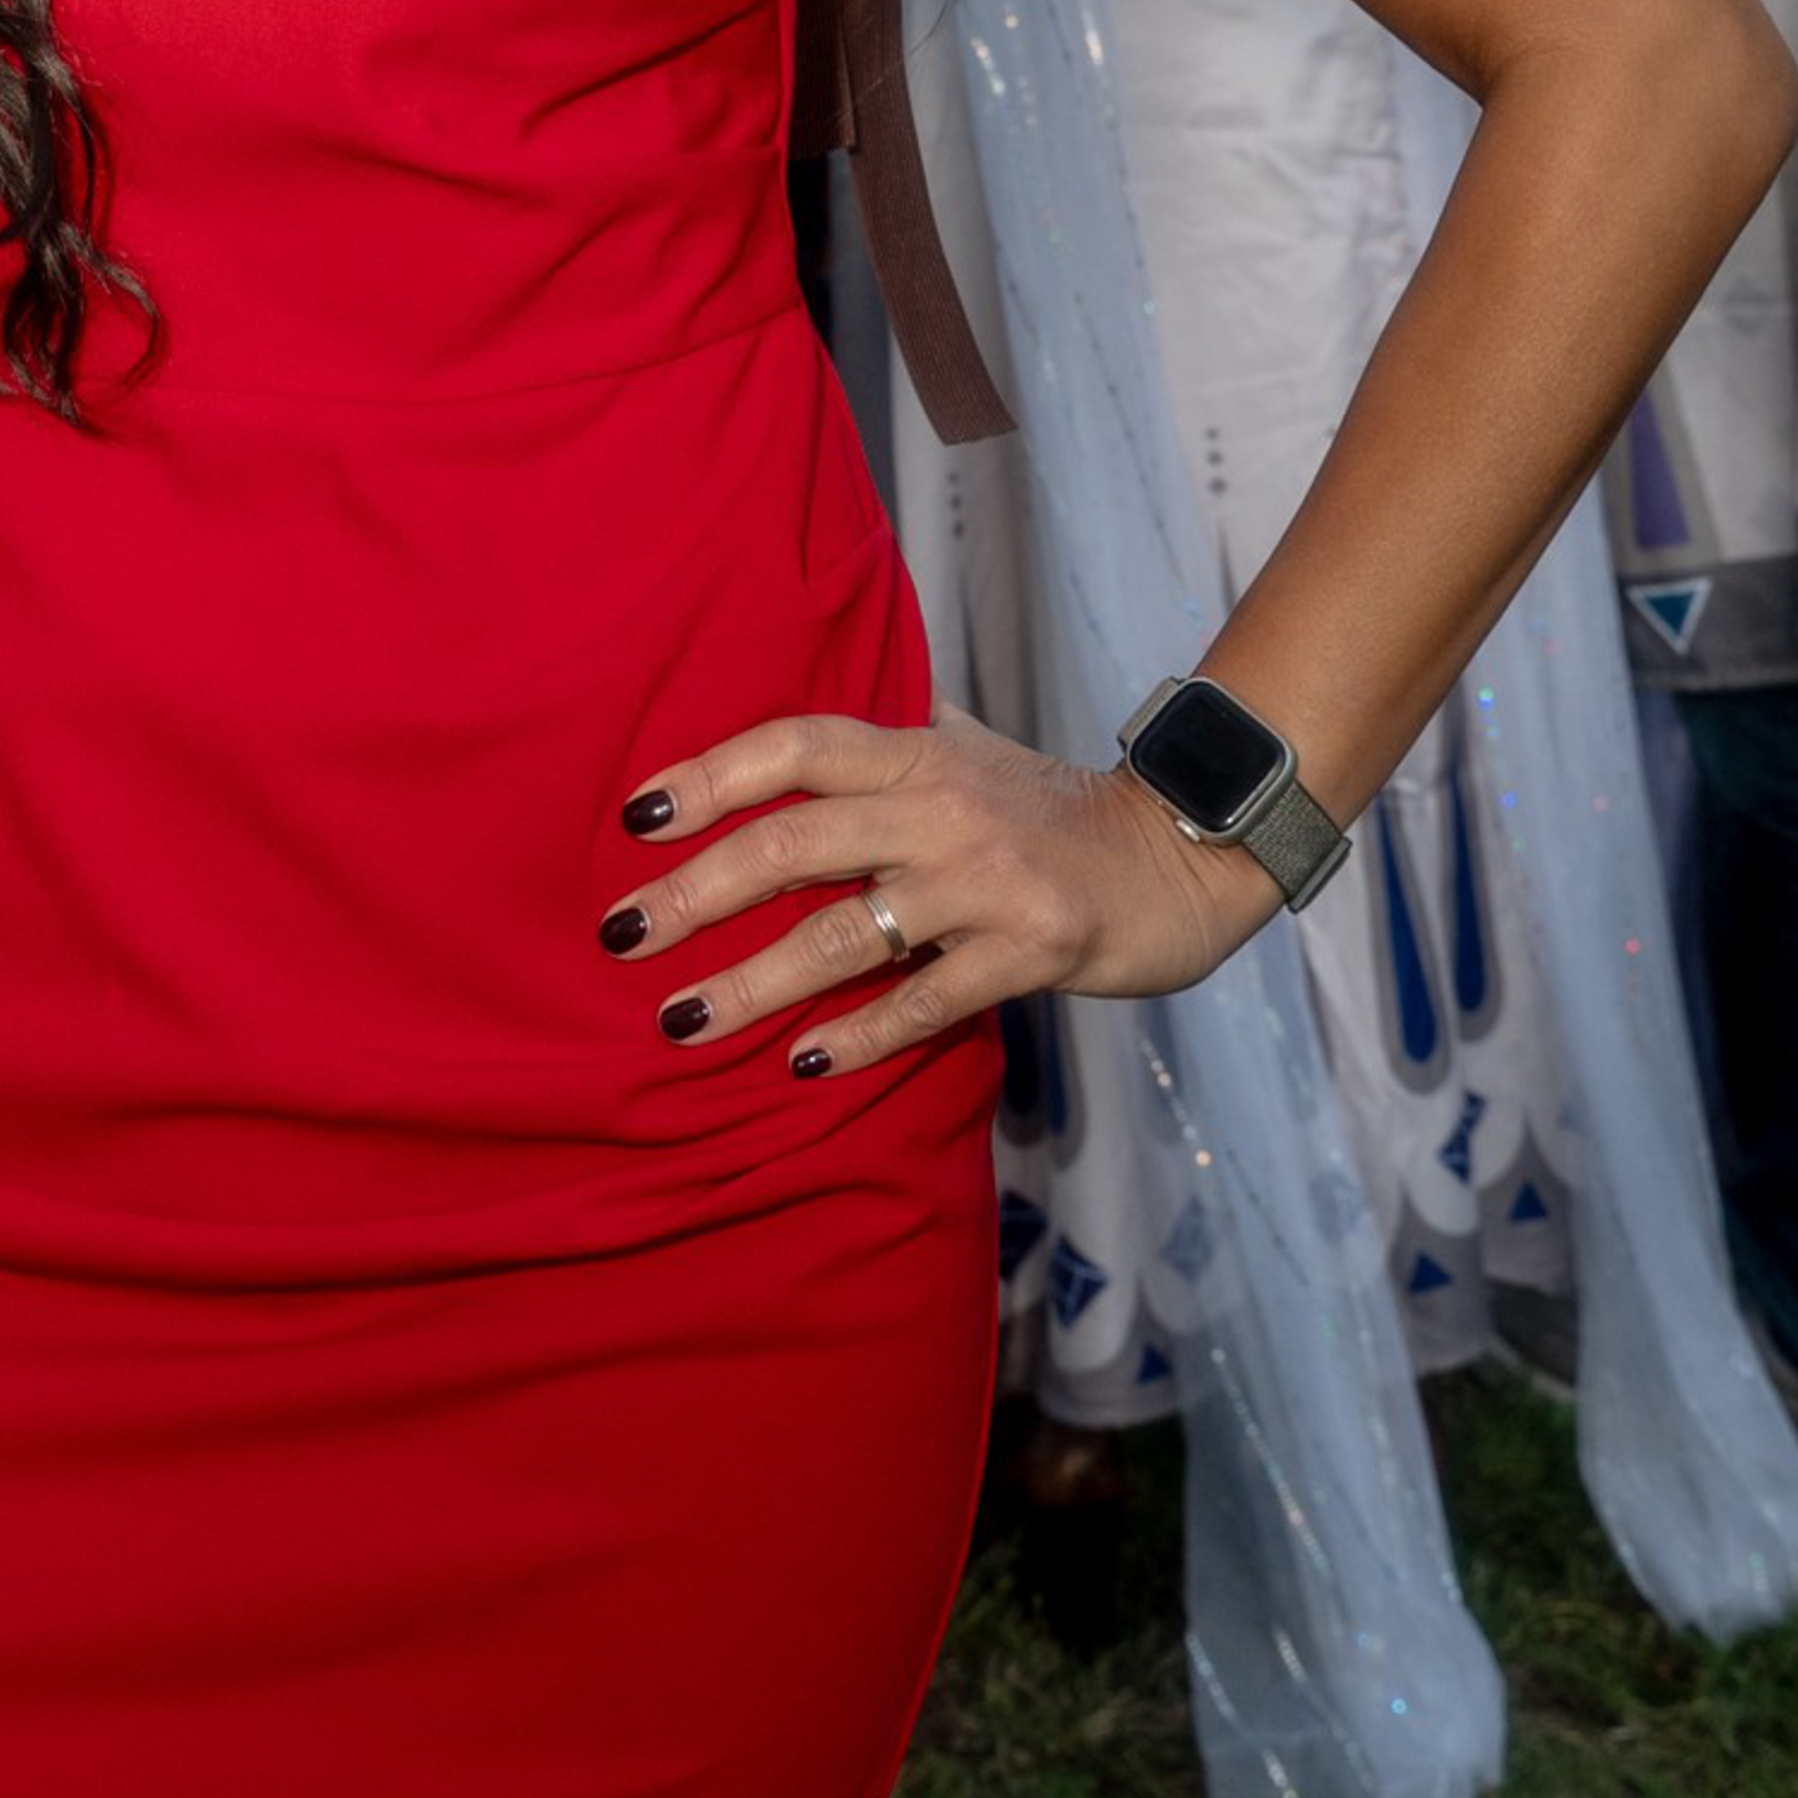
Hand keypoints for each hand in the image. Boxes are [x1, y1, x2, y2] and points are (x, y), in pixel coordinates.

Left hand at [597, 701, 1274, 1076]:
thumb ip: (887, 741)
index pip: (795, 746)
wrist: (1178, 856)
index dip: (711, 773)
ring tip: (680, 1020)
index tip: (636, 815)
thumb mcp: (969, 749)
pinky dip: (858, 1036)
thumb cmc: (1051, 807)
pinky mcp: (1029, 952)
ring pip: (842, 936)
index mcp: (918, 752)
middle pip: (793, 844)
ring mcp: (986, 882)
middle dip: (693, 893)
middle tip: (619, 935)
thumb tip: (790, 734)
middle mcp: (943, 808)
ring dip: (750, 984)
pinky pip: (923, 1001)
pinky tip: (801, 1063)